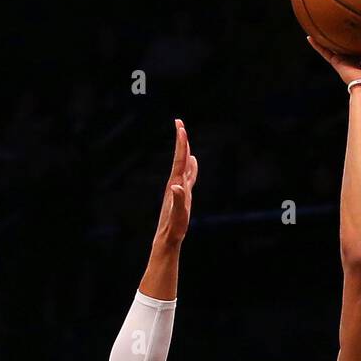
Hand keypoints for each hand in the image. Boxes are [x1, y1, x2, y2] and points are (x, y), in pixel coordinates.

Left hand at [155, 118, 197, 245]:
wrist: (167, 238)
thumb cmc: (174, 229)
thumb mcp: (177, 215)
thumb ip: (177, 200)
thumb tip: (176, 186)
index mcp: (175, 185)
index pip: (179, 160)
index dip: (181, 144)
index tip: (181, 127)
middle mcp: (175, 183)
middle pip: (180, 158)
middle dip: (181, 140)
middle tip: (179, 121)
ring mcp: (179, 188)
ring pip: (184, 165)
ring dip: (185, 150)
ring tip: (185, 136)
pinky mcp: (183, 195)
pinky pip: (188, 176)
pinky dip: (191, 166)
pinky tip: (193, 161)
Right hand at [306, 29, 360, 90]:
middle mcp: (355, 56)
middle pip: (348, 42)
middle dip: (345, 32)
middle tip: (341, 17)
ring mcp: (344, 59)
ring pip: (334, 45)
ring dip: (326, 36)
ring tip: (319, 23)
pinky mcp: (337, 62)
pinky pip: (324, 51)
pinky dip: (317, 45)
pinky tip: (309, 36)